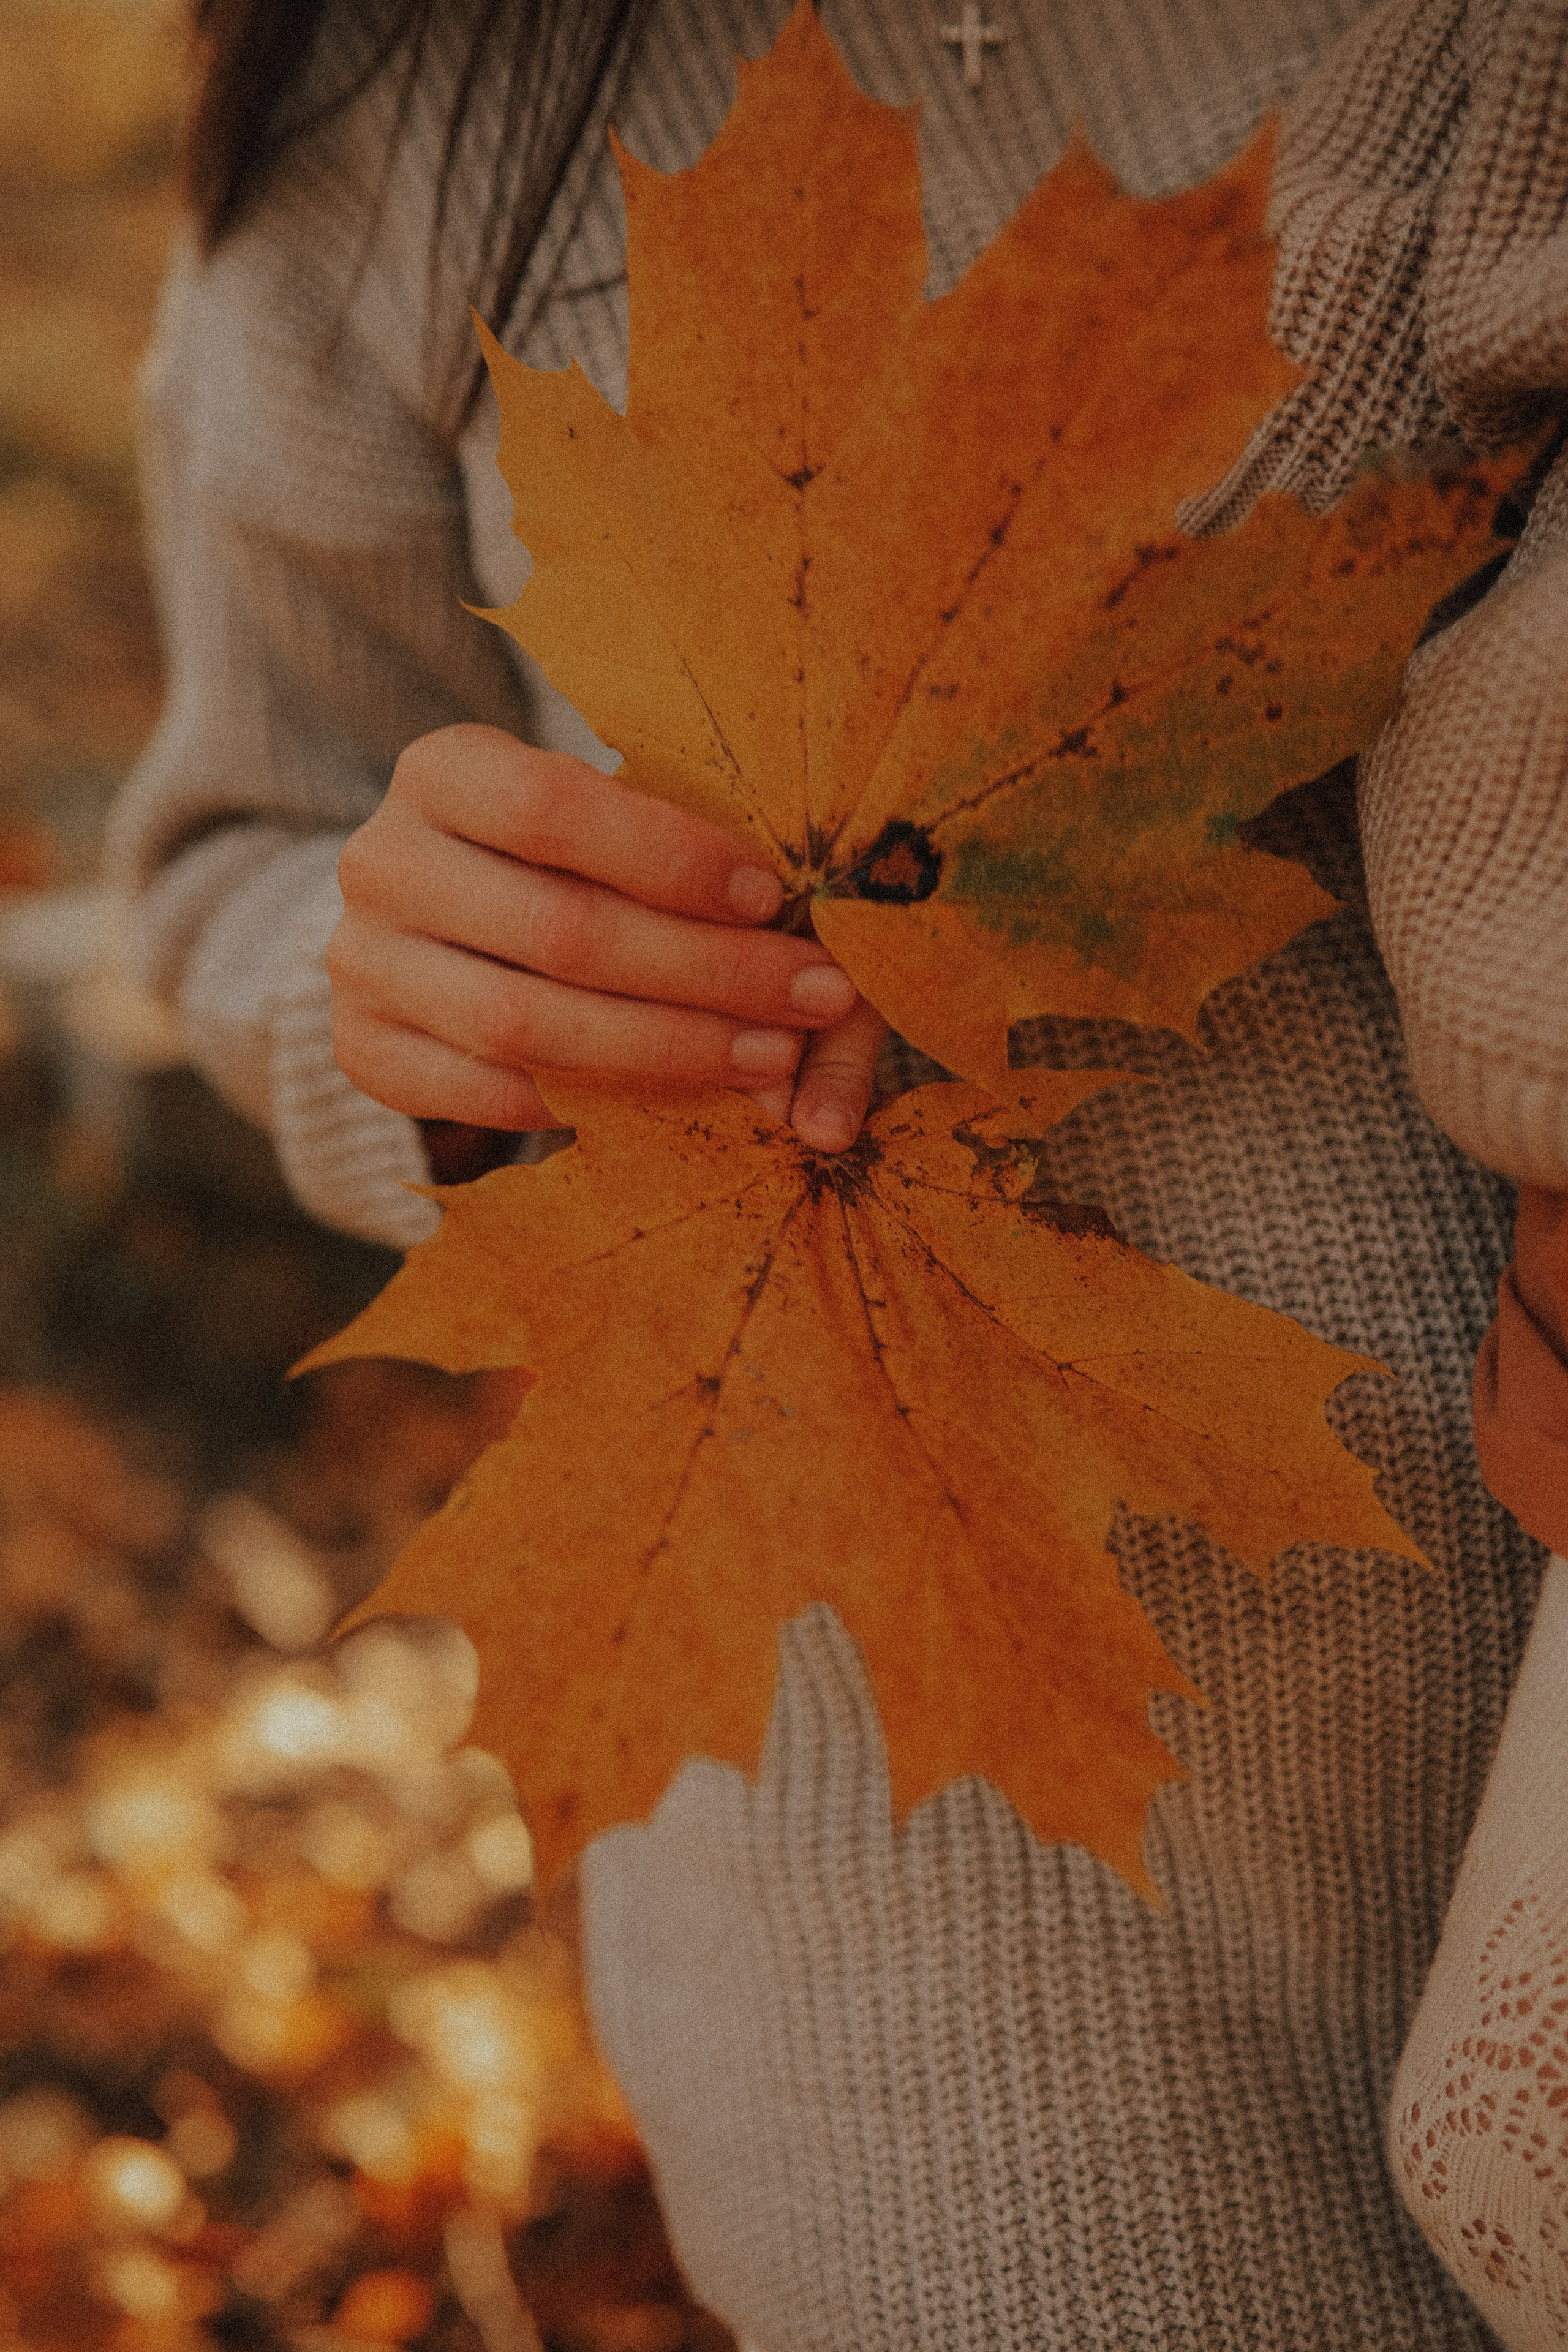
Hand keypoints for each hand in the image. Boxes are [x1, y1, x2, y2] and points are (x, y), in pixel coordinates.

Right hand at [329, 725, 886, 1153]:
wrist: (426, 914)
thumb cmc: (557, 854)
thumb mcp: (608, 820)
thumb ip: (692, 864)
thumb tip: (817, 968)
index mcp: (440, 769)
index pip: (553, 806)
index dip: (672, 857)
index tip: (774, 896)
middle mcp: (380, 862)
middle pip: (559, 929)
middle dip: (706, 970)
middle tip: (814, 996)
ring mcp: (359, 962)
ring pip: (526, 1026)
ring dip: (668, 1050)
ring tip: (771, 1057)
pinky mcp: (360, 1049)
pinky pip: (485, 1094)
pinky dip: (586, 1102)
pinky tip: (675, 1098)